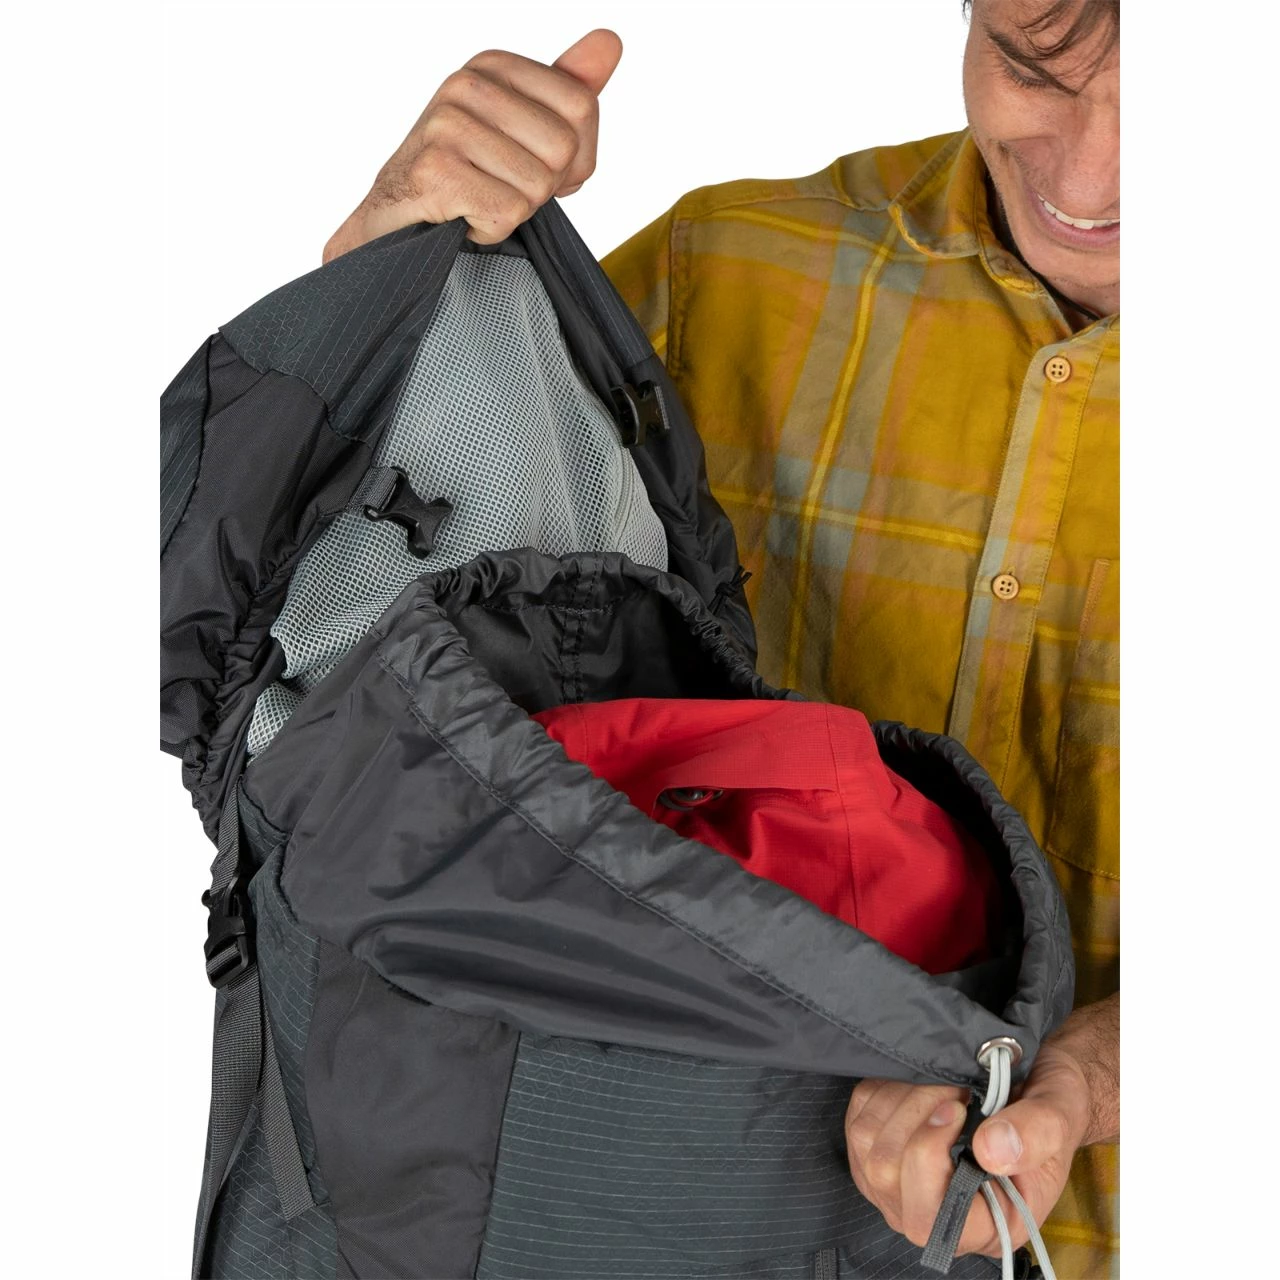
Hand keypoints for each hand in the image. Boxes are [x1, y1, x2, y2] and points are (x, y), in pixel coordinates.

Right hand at [323, 29, 622, 261]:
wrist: (396, 221)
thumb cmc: (466, 176)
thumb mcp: (524, 128)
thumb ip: (569, 90)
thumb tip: (610, 41)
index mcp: (493, 66)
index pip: (582, 107)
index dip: (576, 158)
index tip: (536, 168)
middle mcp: (466, 85)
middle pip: (563, 148)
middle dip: (544, 188)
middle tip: (502, 189)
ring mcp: (446, 126)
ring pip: (536, 187)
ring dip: (514, 212)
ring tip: (478, 201)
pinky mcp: (434, 171)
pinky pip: (506, 214)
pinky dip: (491, 231)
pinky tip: (462, 217)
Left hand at [843, 994, 1118, 1256]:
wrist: (1035, 1084)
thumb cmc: (1051, 1106)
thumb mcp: (1060, 1115)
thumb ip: (1035, 1134)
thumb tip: (991, 1150)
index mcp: (984, 1225)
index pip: (928, 1218)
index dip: (927, 1157)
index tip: (956, 1106)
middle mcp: (934, 1214)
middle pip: (886, 1173)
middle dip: (915, 1112)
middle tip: (955, 1083)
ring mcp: (898, 1185)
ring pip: (866, 1142)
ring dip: (902, 1097)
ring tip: (943, 1080)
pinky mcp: (877, 1148)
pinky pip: (859, 1116)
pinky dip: (885, 1089)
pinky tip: (919, 1080)